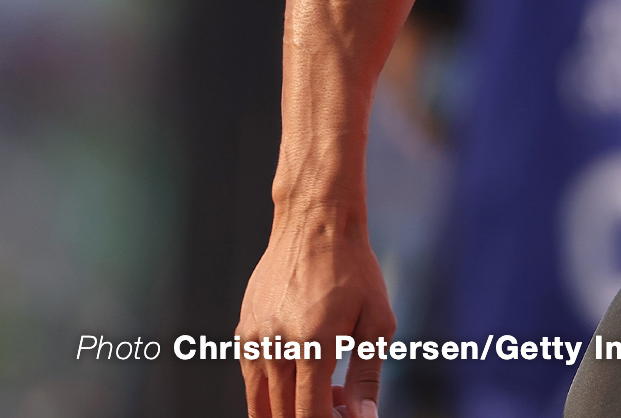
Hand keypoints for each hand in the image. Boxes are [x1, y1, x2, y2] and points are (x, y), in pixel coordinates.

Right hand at [237, 204, 393, 417]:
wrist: (314, 223)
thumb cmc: (354, 270)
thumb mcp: (377, 319)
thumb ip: (368, 374)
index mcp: (313, 346)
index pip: (310, 415)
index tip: (346, 416)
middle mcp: (276, 347)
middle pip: (283, 416)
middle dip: (313, 417)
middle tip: (342, 404)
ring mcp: (254, 341)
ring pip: (261, 405)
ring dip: (290, 410)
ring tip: (325, 387)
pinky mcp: (242, 333)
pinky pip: (252, 381)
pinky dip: (274, 391)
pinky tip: (304, 370)